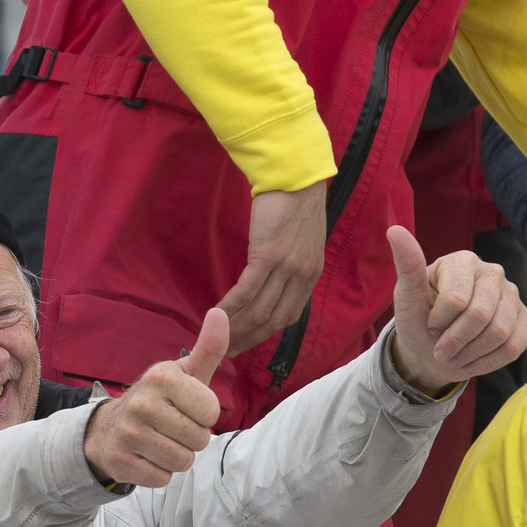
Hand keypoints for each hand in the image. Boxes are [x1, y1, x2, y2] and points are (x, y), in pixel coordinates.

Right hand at [83, 308, 224, 487]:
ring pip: (182, 462)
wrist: (110, 428)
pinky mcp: (120, 461)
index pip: (211, 412)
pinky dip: (159, 473)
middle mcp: (142, 403)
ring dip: (178, 457)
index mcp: (162, 377)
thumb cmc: (160, 399)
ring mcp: (128, 433)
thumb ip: (208, 349)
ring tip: (161, 442)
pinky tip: (146, 457)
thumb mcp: (185, 373)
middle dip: (192, 439)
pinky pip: (162, 479)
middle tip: (172, 427)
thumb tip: (221, 314)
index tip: (186, 408)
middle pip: (199, 440)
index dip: (204, 415)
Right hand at [212, 182, 326, 356]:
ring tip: (217, 339)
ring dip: (236, 329)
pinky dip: (230, 307)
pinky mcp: (268, 256)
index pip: (288, 316)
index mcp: (310, 275)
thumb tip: (274, 279)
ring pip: (259, 311)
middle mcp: (301, 276)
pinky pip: (246, 291)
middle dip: (248, 340)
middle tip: (227, 352)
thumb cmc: (294, 202)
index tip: (246, 342)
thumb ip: (292, 264)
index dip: (265, 334)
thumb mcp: (302, 240)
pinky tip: (216, 314)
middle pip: (273, 321)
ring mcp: (286, 268)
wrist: (295, 175)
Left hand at [385, 225, 526, 396]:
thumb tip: (395, 230)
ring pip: (499, 333)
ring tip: (454, 355)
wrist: (433, 349)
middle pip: (480, 316)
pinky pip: (514, 346)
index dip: (439, 321)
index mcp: (463, 261)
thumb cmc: (419, 319)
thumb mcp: (406, 296)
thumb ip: (406, 266)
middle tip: (440, 350)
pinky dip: (488, 361)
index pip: (457, 299)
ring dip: (470, 353)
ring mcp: (511, 295)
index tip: (429, 325)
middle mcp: (492, 272)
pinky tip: (471, 361)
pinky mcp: (523, 319)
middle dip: (455, 342)